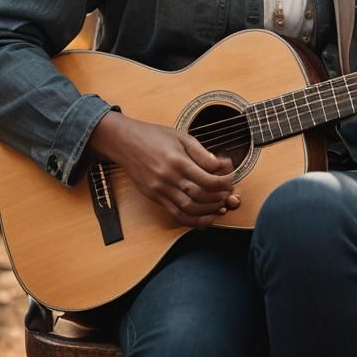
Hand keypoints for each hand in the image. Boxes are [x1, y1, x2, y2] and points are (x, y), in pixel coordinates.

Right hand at [88, 111, 240, 227]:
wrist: (125, 142)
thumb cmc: (154, 136)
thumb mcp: (181, 137)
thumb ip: (201, 153)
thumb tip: (221, 165)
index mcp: (177, 160)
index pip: (207, 179)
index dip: (223, 183)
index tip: (231, 180)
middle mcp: (168, 177)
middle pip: (200, 195)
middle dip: (219, 197)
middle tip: (229, 194)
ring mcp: (160, 190)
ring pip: (189, 209)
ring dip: (208, 211)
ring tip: (221, 206)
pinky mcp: (154, 197)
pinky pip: (175, 214)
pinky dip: (193, 220)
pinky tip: (205, 219)